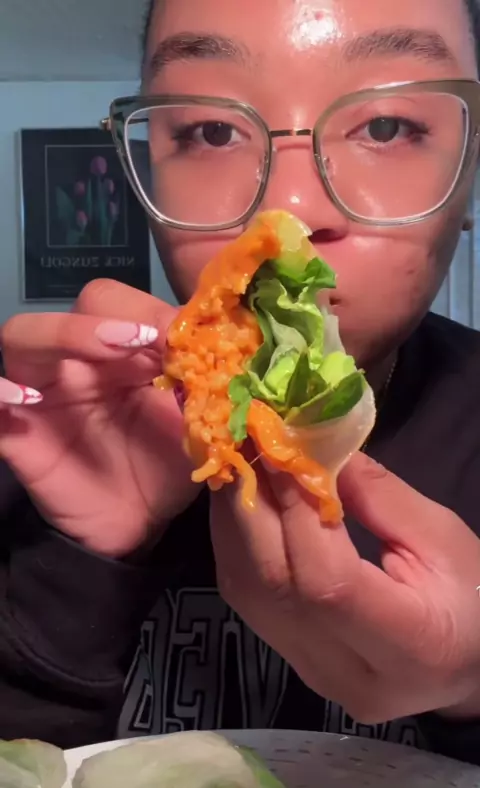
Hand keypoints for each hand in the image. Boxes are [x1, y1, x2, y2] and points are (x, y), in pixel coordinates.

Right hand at [0, 280, 195, 556]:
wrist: (144, 523)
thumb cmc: (168, 461)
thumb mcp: (195, 415)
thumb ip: (199, 373)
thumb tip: (208, 332)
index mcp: (122, 349)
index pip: (116, 303)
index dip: (142, 310)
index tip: (174, 337)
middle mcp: (79, 361)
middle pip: (71, 310)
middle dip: (103, 318)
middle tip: (137, 341)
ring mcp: (43, 393)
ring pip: (21, 338)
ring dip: (56, 336)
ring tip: (94, 355)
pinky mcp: (18, 434)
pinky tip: (24, 401)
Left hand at [210, 451, 479, 721]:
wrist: (465, 662)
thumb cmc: (471, 594)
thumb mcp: (442, 537)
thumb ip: (377, 495)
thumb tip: (312, 446)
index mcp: (409, 647)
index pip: (326, 581)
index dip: (294, 509)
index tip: (277, 446)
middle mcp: (348, 673)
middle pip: (273, 584)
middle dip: (250, 502)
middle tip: (240, 438)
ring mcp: (311, 673)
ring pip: (247, 591)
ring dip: (231, 518)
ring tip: (235, 458)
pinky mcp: (289, 659)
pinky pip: (246, 597)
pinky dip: (235, 541)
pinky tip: (240, 500)